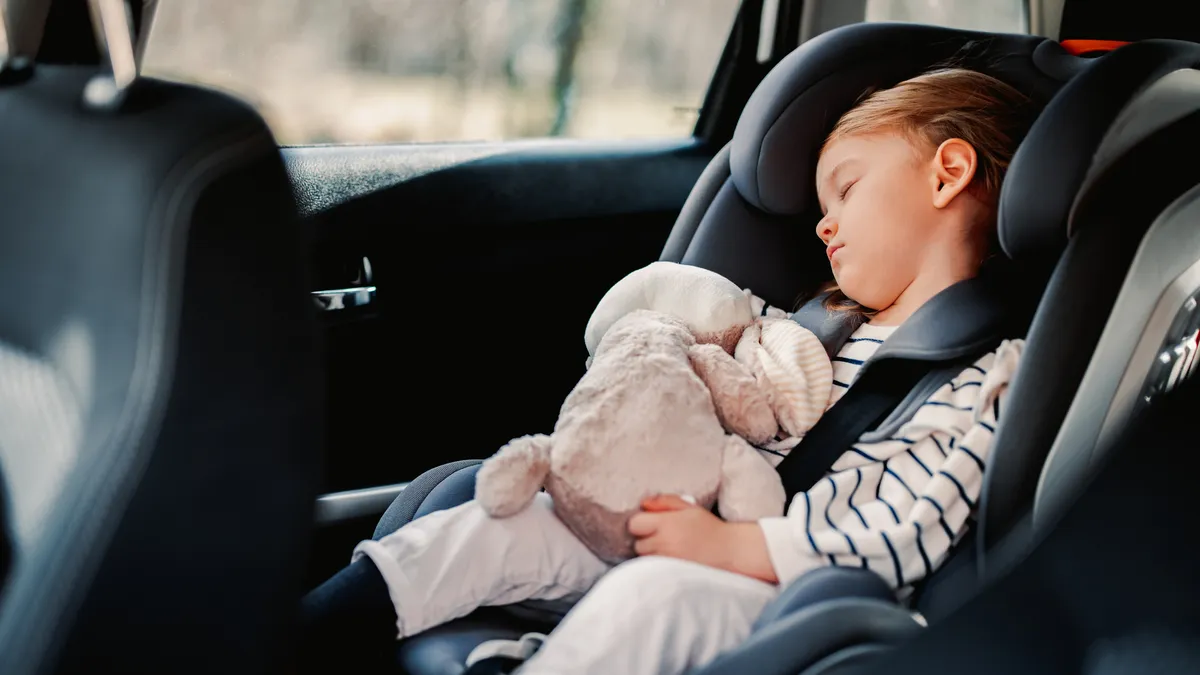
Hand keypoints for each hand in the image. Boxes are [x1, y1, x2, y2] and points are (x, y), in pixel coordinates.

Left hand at [628, 495, 778, 582]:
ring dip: (651, 555)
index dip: (640, 523)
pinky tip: (670, 562)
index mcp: (667, 524)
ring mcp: (667, 561)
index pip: (634, 524)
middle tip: (661, 538)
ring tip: (668, 550)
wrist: (730, 552)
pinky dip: (658, 566)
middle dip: (646, 540)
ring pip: (644, 559)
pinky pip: (654, 571)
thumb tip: (643, 504)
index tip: (650, 524)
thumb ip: (664, 502)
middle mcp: (664, 543)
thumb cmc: (710, 527)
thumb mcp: (689, 508)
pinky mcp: (671, 575)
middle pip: (637, 544)